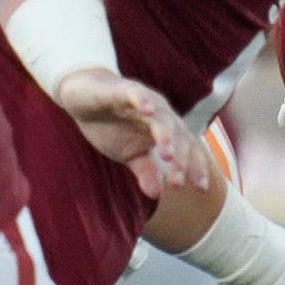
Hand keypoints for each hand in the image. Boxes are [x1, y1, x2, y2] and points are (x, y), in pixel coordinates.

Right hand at [57, 67, 200, 196]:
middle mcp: (161, 113)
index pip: (187, 147)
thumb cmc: (112, 126)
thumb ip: (145, 170)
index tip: (201, 188)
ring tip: (167, 155)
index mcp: (167, 129)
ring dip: (166, 136)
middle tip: (177, 182)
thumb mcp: (128, 154)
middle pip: (178, 135)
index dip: (196, 166)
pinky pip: (136, 93)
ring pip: (161, 117)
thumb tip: (156, 194)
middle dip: (181, 159)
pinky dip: (142, 100)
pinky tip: (147, 110)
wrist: (82, 96)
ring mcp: (145, 100)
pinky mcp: (122, 89)